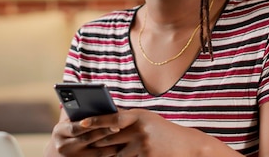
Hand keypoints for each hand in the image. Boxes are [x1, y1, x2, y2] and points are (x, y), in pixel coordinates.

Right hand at [46, 112, 122, 156]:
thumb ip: (78, 116)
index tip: (103, 118)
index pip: (76, 127)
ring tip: (122, 138)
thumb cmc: (68, 132)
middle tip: (117, 127)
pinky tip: (118, 149)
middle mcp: (62, 146)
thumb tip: (97, 104)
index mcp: (59, 132)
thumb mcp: (67, 124)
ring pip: (95, 153)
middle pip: (87, 139)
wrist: (57, 154)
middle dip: (103, 132)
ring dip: (109, 146)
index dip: (91, 123)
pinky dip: (108, 155)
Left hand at [88, 108, 219, 156]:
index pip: (112, 118)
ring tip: (96, 154)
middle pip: (110, 139)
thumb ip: (128, 119)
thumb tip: (106, 116)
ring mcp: (143, 146)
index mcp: (139, 116)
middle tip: (82, 143)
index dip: (96, 121)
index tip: (81, 122)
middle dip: (97, 143)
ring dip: (108, 156)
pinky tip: (122, 156)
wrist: (188, 145)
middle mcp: (140, 130)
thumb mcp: (147, 119)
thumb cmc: (163, 131)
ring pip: (116, 154)